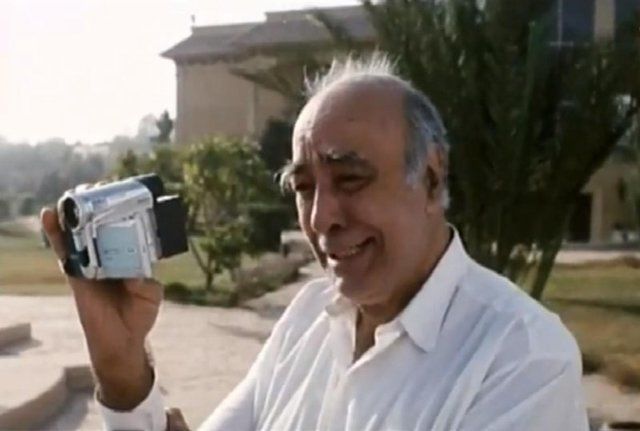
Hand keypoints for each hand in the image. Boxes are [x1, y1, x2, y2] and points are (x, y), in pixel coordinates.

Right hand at [40, 207, 163, 409]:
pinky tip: (50, 215)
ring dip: (75, 213)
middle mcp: (107, 256)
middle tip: (100, 187)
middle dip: (97, 204)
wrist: (123, 341)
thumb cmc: (138, 315)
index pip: (123, 228)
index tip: (124, 191)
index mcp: (127, 257)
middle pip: (99, 225)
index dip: (121, 209)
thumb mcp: (150, 293)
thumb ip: (146, 280)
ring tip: (75, 193)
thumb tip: (134, 273)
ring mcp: (89, 264)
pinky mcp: (74, 274)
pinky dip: (55, 233)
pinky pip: (63, 251)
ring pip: (79, 233)